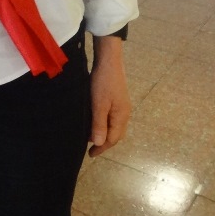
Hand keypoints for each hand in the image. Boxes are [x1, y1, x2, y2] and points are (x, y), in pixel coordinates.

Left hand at [88, 35, 130, 156]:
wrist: (108, 61)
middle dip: (105, 143)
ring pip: (115, 126)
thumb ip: (99, 124)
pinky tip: (96, 123)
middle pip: (116, 134)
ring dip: (105, 134)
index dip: (102, 148)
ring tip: (92, 138)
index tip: (90, 154)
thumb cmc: (102, 82)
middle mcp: (124, 113)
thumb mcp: (98, 104)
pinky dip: (105, 125)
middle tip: (91, 149)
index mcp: (121, 116)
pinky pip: (112, 118)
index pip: (113, 139)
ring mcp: (122, 106)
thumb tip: (99, 143)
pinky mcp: (117, 100)